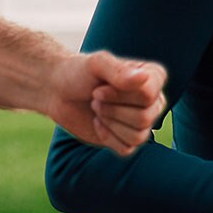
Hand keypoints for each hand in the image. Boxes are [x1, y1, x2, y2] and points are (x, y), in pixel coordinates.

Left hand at [46, 52, 166, 156]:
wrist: (60, 91)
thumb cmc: (80, 72)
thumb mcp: (97, 63)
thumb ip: (119, 71)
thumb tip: (144, 78)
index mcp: (152, 76)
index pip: (149, 95)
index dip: (121, 96)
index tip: (99, 88)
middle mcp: (152, 99)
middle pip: (145, 117)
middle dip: (113, 110)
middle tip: (95, 98)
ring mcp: (141, 120)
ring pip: (138, 136)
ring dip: (110, 123)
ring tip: (96, 108)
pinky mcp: (127, 139)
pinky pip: (127, 149)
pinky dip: (107, 137)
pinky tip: (97, 123)